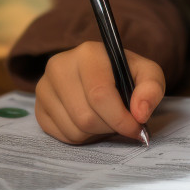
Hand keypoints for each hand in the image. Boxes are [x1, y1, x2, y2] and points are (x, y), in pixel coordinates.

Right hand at [35, 40, 164, 143]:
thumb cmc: (125, 73)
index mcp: (87, 53)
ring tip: (105, 118)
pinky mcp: (38, 108)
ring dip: (96, 133)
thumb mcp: (148, 74)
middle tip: (121, 121)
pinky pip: (61, 136)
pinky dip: (81, 136)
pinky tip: (89, 120)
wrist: (102, 73)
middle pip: (86, 117)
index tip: (137, 128)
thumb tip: (140, 113)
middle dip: (110, 127)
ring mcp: (44, 88)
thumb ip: (151, 88)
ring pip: (74, 130)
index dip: (121, 118)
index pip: (99, 94)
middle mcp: (59, 66)